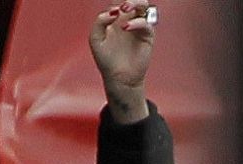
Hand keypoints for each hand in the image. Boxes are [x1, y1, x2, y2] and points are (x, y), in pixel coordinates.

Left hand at [90, 3, 152, 121]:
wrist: (118, 78)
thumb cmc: (106, 60)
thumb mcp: (95, 38)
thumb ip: (100, 21)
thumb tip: (113, 12)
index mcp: (116, 19)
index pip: (118, 3)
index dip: (115, 3)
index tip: (110, 12)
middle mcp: (128, 20)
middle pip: (134, 2)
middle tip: (123, 5)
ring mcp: (139, 28)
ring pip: (144, 8)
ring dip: (137, 3)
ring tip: (126, 8)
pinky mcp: (147, 37)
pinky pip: (146, 24)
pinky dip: (137, 22)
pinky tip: (126, 27)